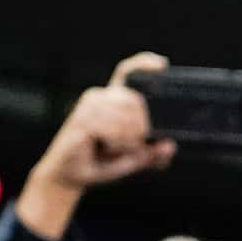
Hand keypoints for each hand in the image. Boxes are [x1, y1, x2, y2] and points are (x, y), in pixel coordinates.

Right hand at [16, 52, 176, 240]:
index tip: (162, 64)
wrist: (71, 175)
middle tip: (130, 146)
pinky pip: (113, 130)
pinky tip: (104, 148)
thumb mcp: (133, 160)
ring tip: (113, 149)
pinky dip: (116, 144)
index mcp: (113, 101)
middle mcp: (101, 97)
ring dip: (128, 140)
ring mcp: (90, 105)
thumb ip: (152, 154)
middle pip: (136, 101)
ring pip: (127, 117)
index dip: (144, 64)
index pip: (127, 73)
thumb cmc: (100, 163)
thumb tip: (170, 145)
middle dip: (141, 129)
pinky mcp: (82, 118)